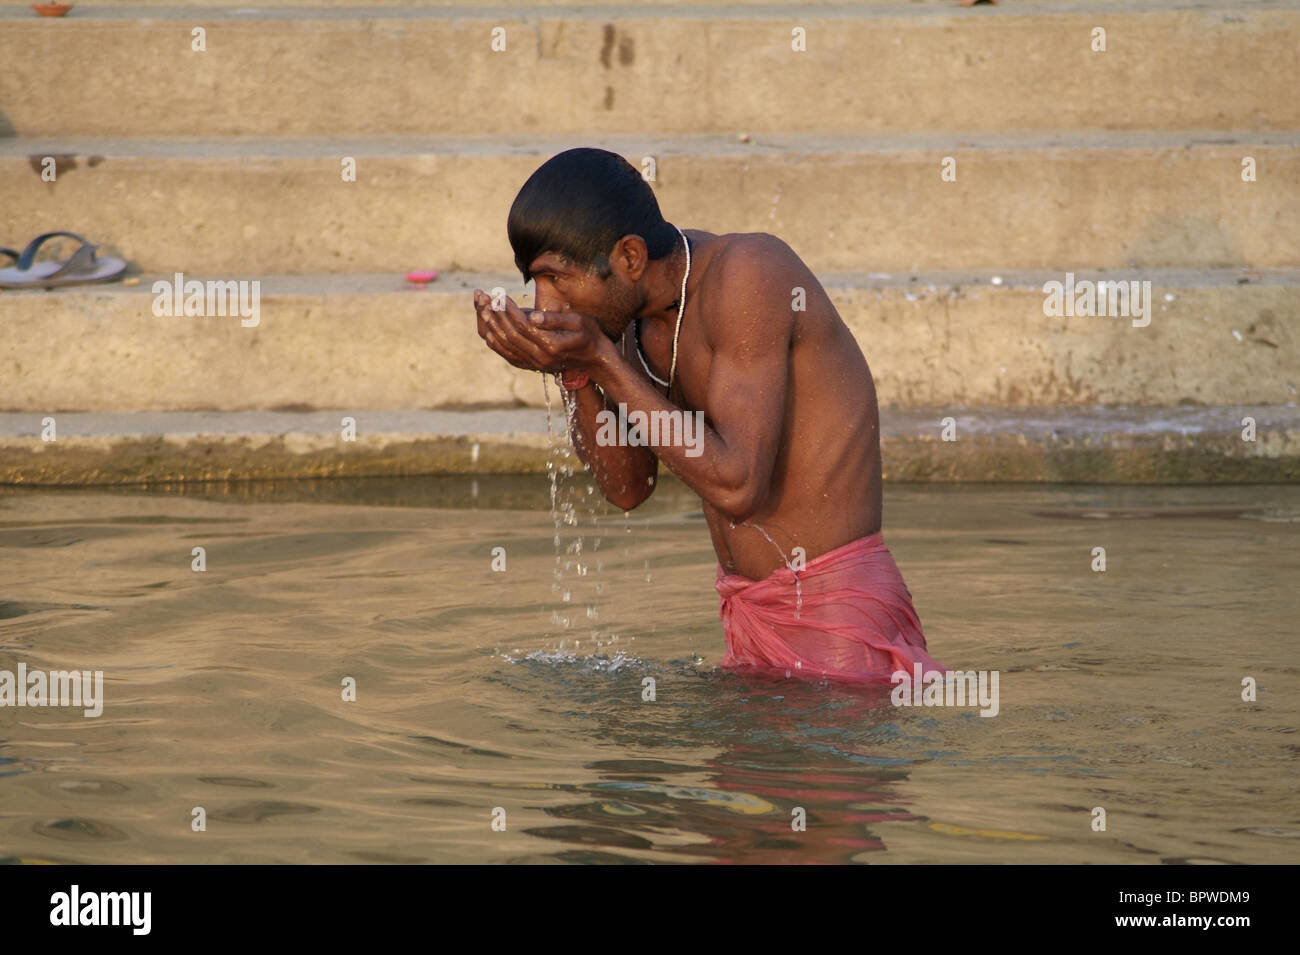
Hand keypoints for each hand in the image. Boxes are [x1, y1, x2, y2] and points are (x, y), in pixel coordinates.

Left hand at [473, 289, 606, 376]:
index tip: (500, 295)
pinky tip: (488, 329)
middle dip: (496, 315)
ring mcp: (535, 364)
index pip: (522, 325)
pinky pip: (508, 355)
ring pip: (505, 346)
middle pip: (510, 335)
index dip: (509, 309)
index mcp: (551, 345)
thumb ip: (556, 319)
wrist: (596, 359)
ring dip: (492, 326)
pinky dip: (496, 342)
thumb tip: (533, 316)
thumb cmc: (589, 335)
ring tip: (482, 308)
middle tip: (485, 298)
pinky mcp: (532, 366)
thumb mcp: (580, 321)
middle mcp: (540, 358)